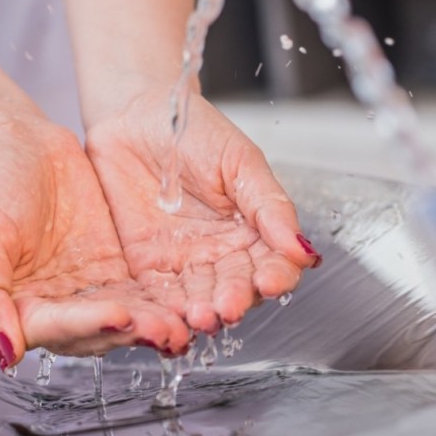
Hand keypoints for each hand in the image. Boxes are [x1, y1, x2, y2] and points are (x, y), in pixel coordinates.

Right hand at [0, 116, 192, 369]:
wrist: (15, 139)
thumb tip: (2, 352)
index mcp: (15, 307)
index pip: (55, 329)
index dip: (87, 325)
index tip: (119, 315)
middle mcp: (52, 306)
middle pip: (95, 330)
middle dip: (130, 332)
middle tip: (168, 330)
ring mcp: (85, 289)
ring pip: (124, 316)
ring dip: (152, 323)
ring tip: (184, 325)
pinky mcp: (112, 268)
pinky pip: (141, 290)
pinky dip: (162, 300)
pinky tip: (188, 303)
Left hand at [86, 88, 321, 334]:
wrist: (133, 113)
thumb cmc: (192, 130)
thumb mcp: (240, 160)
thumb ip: (269, 204)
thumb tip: (302, 248)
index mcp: (252, 230)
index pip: (273, 264)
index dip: (275, 277)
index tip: (270, 282)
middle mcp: (221, 253)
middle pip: (236, 288)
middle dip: (234, 300)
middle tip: (228, 307)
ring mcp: (184, 262)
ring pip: (199, 299)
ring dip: (201, 313)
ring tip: (200, 317)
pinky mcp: (146, 266)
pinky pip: (157, 296)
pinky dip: (163, 312)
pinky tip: (169, 322)